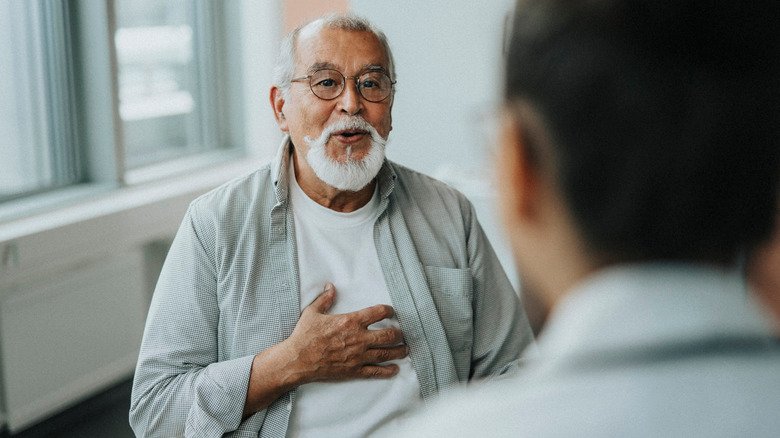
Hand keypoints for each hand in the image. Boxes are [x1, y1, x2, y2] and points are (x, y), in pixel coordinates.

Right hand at [282, 283, 408, 383]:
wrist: (297, 360)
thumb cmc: (304, 336)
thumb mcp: (312, 313)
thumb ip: (324, 299)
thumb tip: (330, 287)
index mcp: (350, 321)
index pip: (378, 313)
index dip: (388, 311)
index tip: (391, 312)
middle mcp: (359, 338)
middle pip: (388, 335)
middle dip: (398, 333)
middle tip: (401, 333)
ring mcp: (358, 356)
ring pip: (386, 353)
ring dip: (398, 351)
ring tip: (404, 349)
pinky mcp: (354, 370)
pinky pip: (376, 371)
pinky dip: (388, 370)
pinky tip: (395, 369)